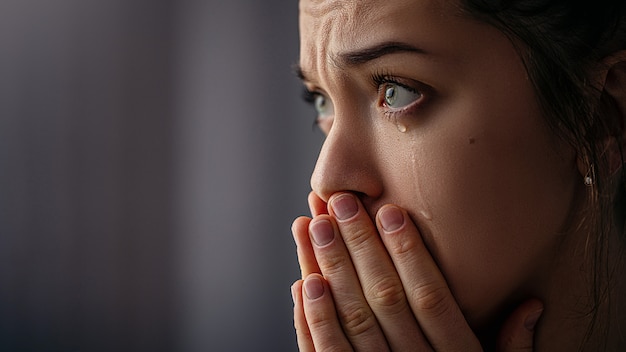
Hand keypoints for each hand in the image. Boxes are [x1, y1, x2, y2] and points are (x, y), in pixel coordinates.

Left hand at [291, 191, 542, 350]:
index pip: (430, 297)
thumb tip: (531, 305)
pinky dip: (311, 321)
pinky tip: (302, 284)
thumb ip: (511, 349)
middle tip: (339, 203)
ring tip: (312, 228)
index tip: (389, 210)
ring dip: (326, 271)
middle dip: (358, 248)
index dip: (408, 253)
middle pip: (383, 300)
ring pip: (348, 321)